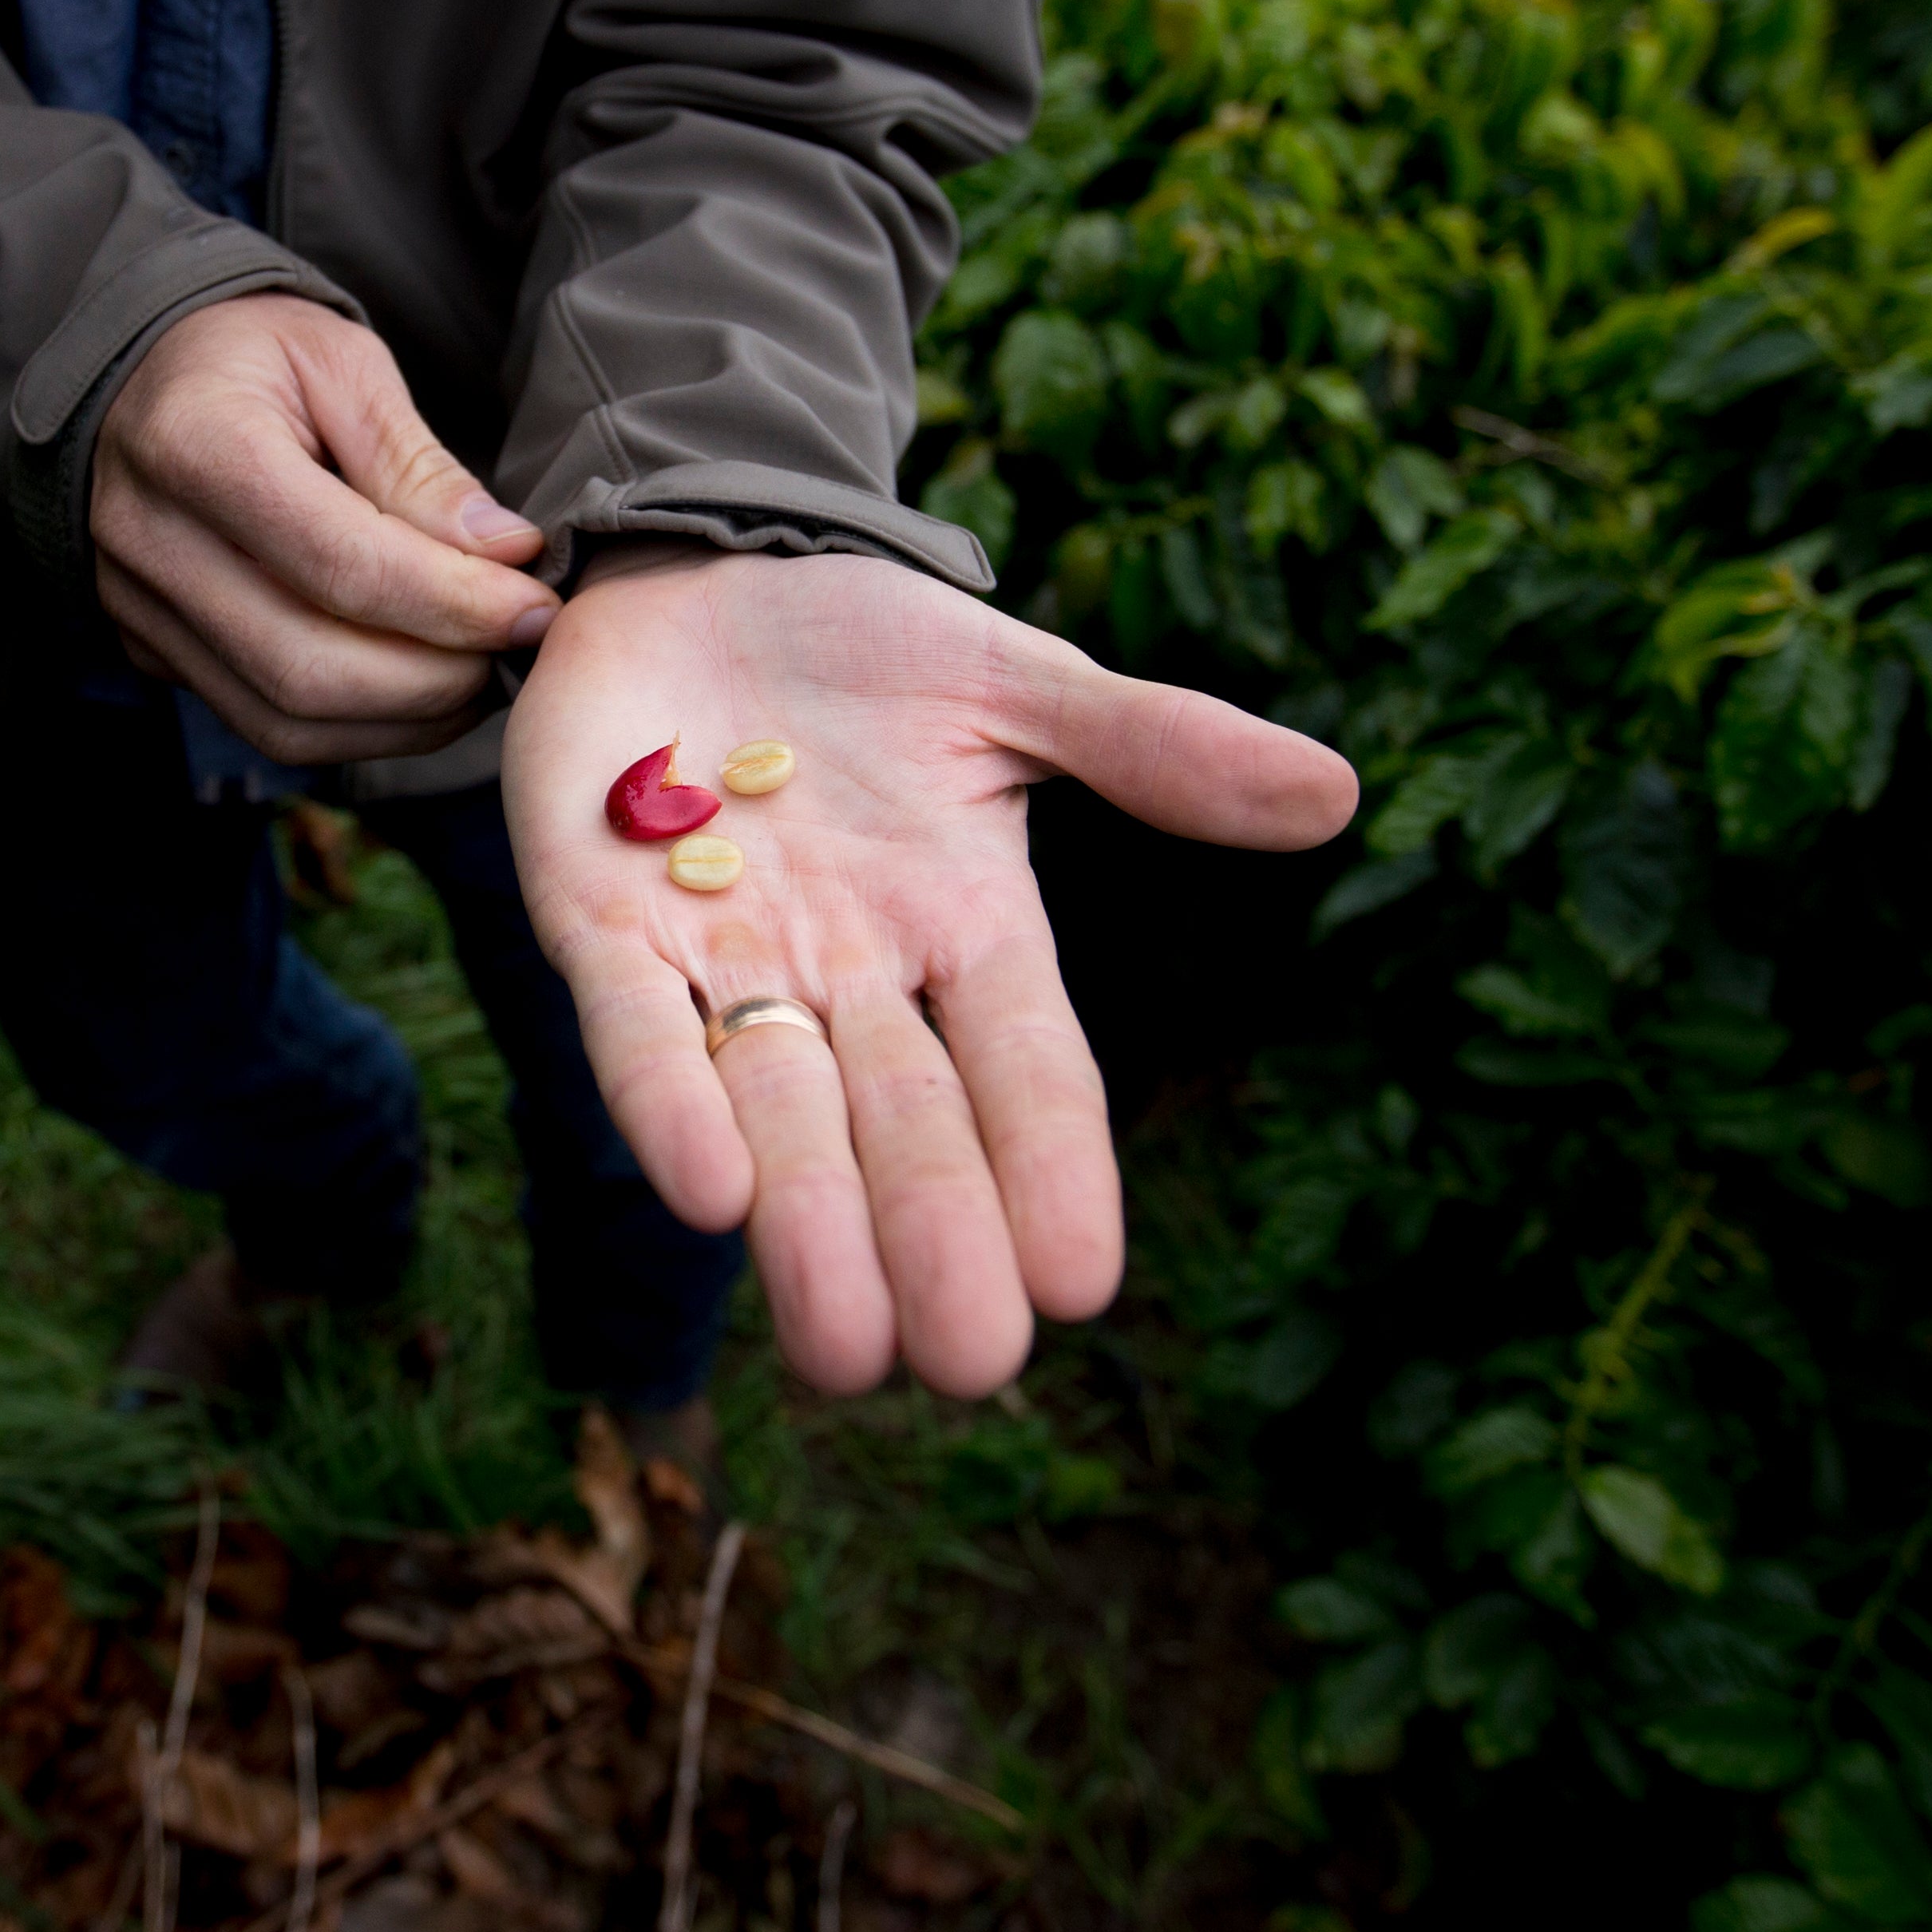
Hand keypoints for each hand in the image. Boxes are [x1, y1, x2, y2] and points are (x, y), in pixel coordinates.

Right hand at [92, 295, 559, 762]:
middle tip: (516, 649)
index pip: (338, 562)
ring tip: (479, 672)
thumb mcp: (343, 367)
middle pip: (308, 665)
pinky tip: (422, 691)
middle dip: (437, 677)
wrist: (140, 380)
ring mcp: (141, 610)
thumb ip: (417, 466)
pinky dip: (363, 729)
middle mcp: (149, 541)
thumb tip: (506, 556)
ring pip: (287, 718)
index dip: (452, 602)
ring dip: (407, 718)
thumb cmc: (251, 359)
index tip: (534, 608)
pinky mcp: (155, 654)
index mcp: (195, 443)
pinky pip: (267, 727)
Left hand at [502, 544, 1356, 1396]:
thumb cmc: (860, 644)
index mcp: (962, 929)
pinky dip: (669, 1107)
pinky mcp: (598, 925)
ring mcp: (722, 960)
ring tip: (846, 1349)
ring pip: (776, 1119)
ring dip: (809, 1232)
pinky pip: (639, 1035)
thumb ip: (1150, 744)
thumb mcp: (1011, 683)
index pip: (1027, 1071)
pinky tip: (705, 1195)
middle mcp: (848, 975)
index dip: (1053, 1168)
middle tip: (969, 1361)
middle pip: (904, 1129)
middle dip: (935, 1239)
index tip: (1083, 1283)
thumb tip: (1333, 789)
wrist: (692, 570)